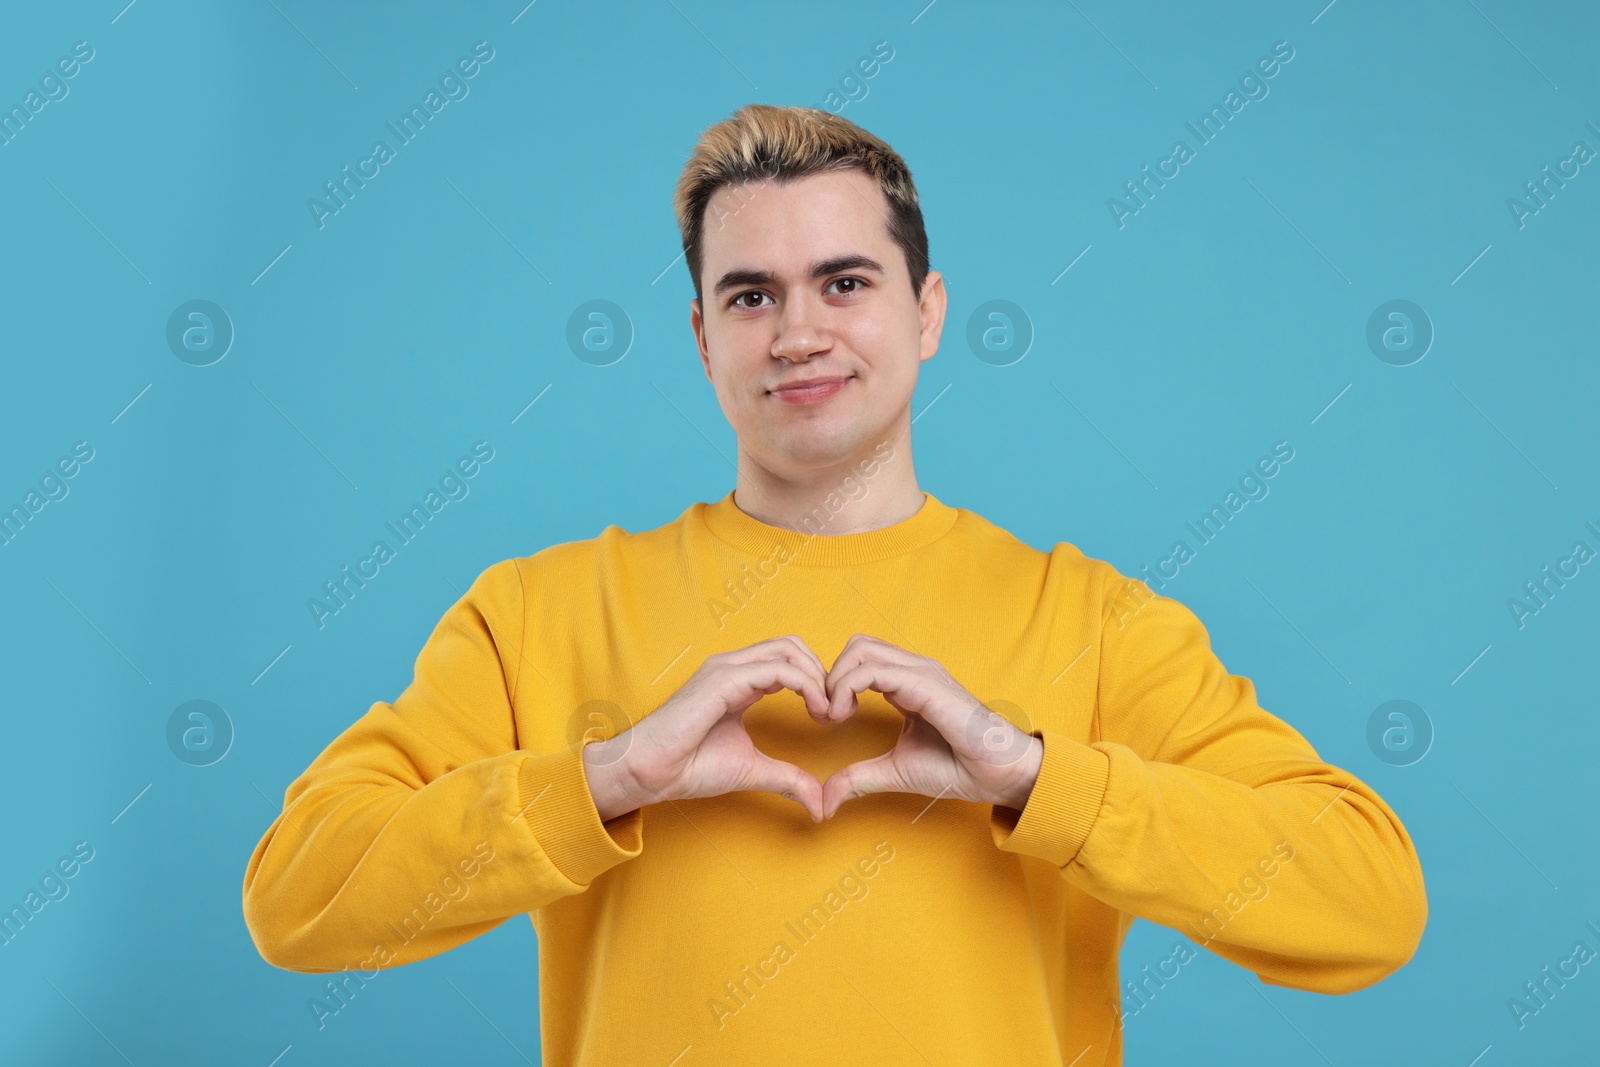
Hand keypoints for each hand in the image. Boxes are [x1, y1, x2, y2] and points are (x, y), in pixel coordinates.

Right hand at [583, 636, 831, 822]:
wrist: (649, 772)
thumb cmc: (688, 766)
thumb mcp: (752, 769)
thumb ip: (787, 778)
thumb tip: (820, 804)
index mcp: (739, 680)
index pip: (788, 659)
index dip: (816, 681)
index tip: (829, 717)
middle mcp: (733, 666)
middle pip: (792, 645)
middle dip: (821, 673)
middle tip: (833, 711)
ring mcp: (726, 668)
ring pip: (788, 650)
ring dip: (817, 678)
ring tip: (825, 712)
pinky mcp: (723, 679)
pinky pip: (777, 668)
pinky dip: (805, 685)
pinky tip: (814, 710)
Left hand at [818, 634, 1042, 819]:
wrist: (998, 774)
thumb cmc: (958, 768)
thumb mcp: (895, 771)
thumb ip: (859, 778)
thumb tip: (826, 800)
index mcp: (908, 683)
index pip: (860, 660)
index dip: (834, 684)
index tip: (827, 719)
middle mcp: (914, 670)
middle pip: (856, 646)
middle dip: (830, 676)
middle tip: (827, 715)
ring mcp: (921, 672)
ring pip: (860, 649)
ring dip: (835, 680)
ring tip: (834, 715)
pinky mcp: (924, 683)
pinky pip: (872, 669)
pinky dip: (846, 687)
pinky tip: (845, 715)